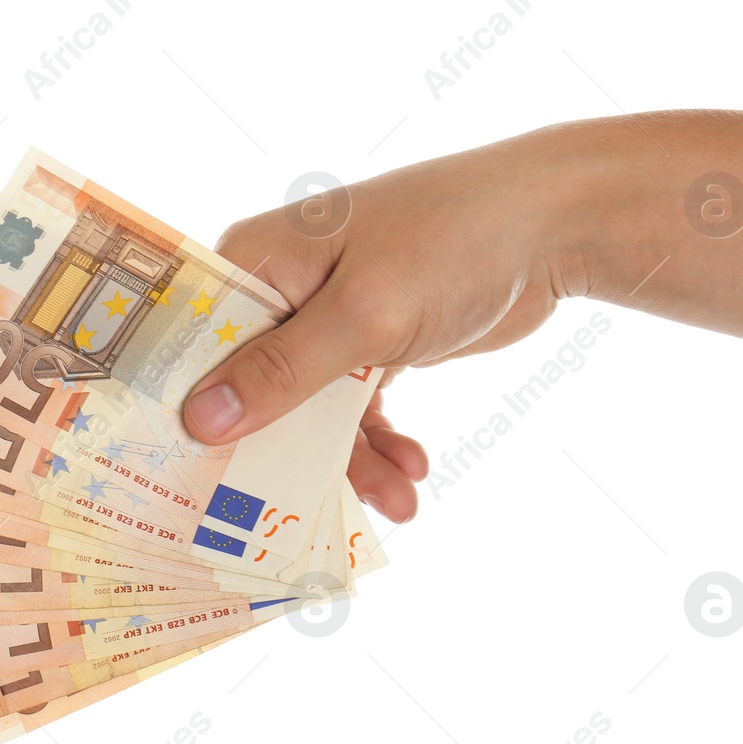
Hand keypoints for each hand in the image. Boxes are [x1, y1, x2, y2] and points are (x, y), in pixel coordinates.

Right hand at [184, 127, 590, 521]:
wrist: (552, 226)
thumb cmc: (450, 243)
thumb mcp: (362, 315)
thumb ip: (281, 372)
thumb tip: (198, 420)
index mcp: (258, 261)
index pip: (197, 344)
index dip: (190, 410)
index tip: (192, 480)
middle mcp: (282, 290)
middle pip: (253, 391)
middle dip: (289, 454)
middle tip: (303, 517)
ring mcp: (326, 318)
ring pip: (310, 412)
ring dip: (352, 461)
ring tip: (400, 500)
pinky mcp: (369, 342)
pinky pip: (353, 410)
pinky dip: (382, 443)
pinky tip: (414, 469)